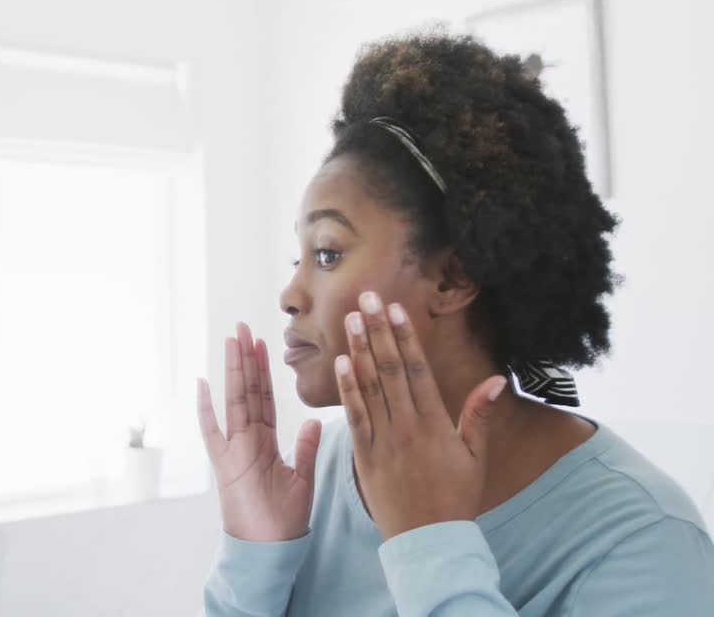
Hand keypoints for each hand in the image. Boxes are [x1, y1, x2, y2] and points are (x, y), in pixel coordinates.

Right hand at [198, 322, 321, 541]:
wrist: (267, 549)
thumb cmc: (282, 521)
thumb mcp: (301, 479)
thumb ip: (305, 448)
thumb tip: (314, 421)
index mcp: (264, 441)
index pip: (264, 397)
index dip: (263, 370)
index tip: (263, 342)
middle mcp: (246, 440)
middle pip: (246, 391)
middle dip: (245, 358)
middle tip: (242, 326)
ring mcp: (232, 450)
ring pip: (232, 401)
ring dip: (232, 370)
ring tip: (231, 340)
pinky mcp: (224, 465)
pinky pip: (212, 432)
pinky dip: (206, 409)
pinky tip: (202, 384)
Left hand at [335, 292, 505, 540]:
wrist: (430, 540)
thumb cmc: (456, 497)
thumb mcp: (475, 455)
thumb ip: (479, 414)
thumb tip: (497, 379)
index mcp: (436, 424)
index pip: (417, 370)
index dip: (404, 336)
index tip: (395, 308)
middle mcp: (408, 427)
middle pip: (390, 370)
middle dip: (378, 331)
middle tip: (366, 298)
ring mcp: (384, 441)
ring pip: (370, 388)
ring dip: (359, 350)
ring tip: (351, 319)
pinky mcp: (365, 457)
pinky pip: (355, 417)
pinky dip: (348, 389)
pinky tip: (341, 363)